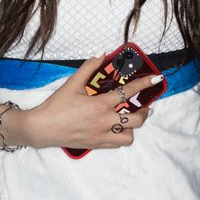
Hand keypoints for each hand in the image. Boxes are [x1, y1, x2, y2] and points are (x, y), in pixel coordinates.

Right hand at [13, 55, 162, 149]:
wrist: (42, 128)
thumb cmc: (57, 105)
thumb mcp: (72, 83)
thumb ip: (88, 68)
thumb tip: (102, 55)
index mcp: (100, 104)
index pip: (128, 92)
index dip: (145, 84)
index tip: (157, 79)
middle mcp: (104, 121)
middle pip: (136, 119)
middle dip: (144, 111)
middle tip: (143, 105)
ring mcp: (101, 135)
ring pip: (129, 136)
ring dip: (132, 127)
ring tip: (128, 118)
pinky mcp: (96, 144)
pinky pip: (116, 143)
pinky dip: (120, 135)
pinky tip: (115, 126)